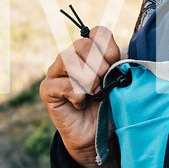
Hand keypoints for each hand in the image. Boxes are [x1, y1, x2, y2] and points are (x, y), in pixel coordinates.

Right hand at [39, 25, 122, 167]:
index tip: (115, 67)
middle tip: (104, 82)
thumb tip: (121, 59)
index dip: (109, 49)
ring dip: (88, 79)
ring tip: (95, 93)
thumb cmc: (108, 107)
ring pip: (69, 60)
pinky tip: (81, 103)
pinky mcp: (47, 90)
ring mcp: (55, 72)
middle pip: (82, 44)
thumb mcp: (119, 83)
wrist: (97, 134)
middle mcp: (70, 58)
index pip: (98, 33)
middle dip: (99, 65)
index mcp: (89, 52)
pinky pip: (63, 84)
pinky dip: (78, 95)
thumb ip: (119, 66)